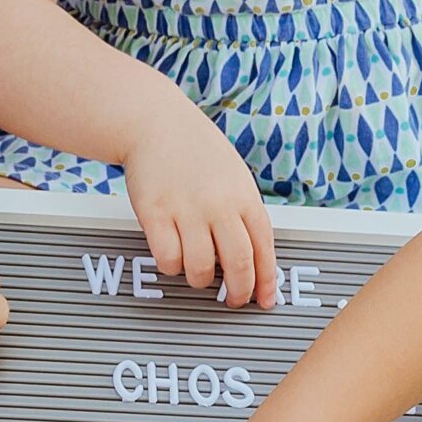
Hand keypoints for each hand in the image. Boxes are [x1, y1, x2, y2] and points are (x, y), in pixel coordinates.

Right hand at [122, 98, 277, 308]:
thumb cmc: (194, 149)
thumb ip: (242, 211)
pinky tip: (171, 256)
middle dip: (238, 291)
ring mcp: (186, 209)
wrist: (154, 121)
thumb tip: (253, 254)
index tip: (264, 298)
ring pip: (200, 268)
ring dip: (200, 279)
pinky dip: (171, 266)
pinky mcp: (155, 213)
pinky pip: (168, 259)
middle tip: (232, 299)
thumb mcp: (233, 175)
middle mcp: (218, 204)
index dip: (266, 279)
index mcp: (243, 195)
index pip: (264, 247)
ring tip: (196, 272)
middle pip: (238, 264)